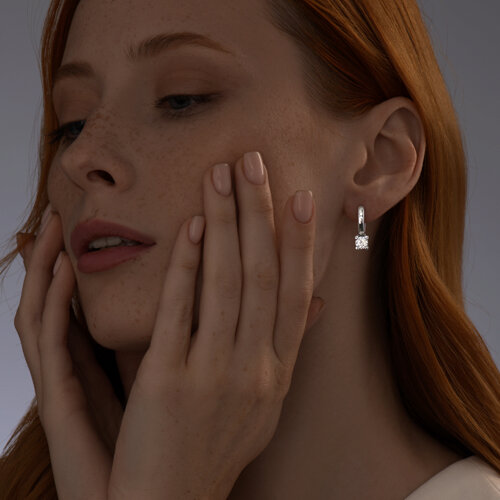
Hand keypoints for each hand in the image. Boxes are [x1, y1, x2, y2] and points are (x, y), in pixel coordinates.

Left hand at [14, 152, 322, 499]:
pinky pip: (181, 312)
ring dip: (225, 224)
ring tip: (219, 177)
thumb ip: (285, 348)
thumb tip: (314, 302)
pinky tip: (190, 228)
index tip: (302, 196)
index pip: (296, 293)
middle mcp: (255, 368)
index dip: (301, 242)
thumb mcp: (265, 402)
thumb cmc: (218, 445)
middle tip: (251, 162)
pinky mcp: (168, 381)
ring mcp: (214, 375)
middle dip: (259, 213)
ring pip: (226, 283)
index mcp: (278, 371)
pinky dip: (187, 266)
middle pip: (262, 275)